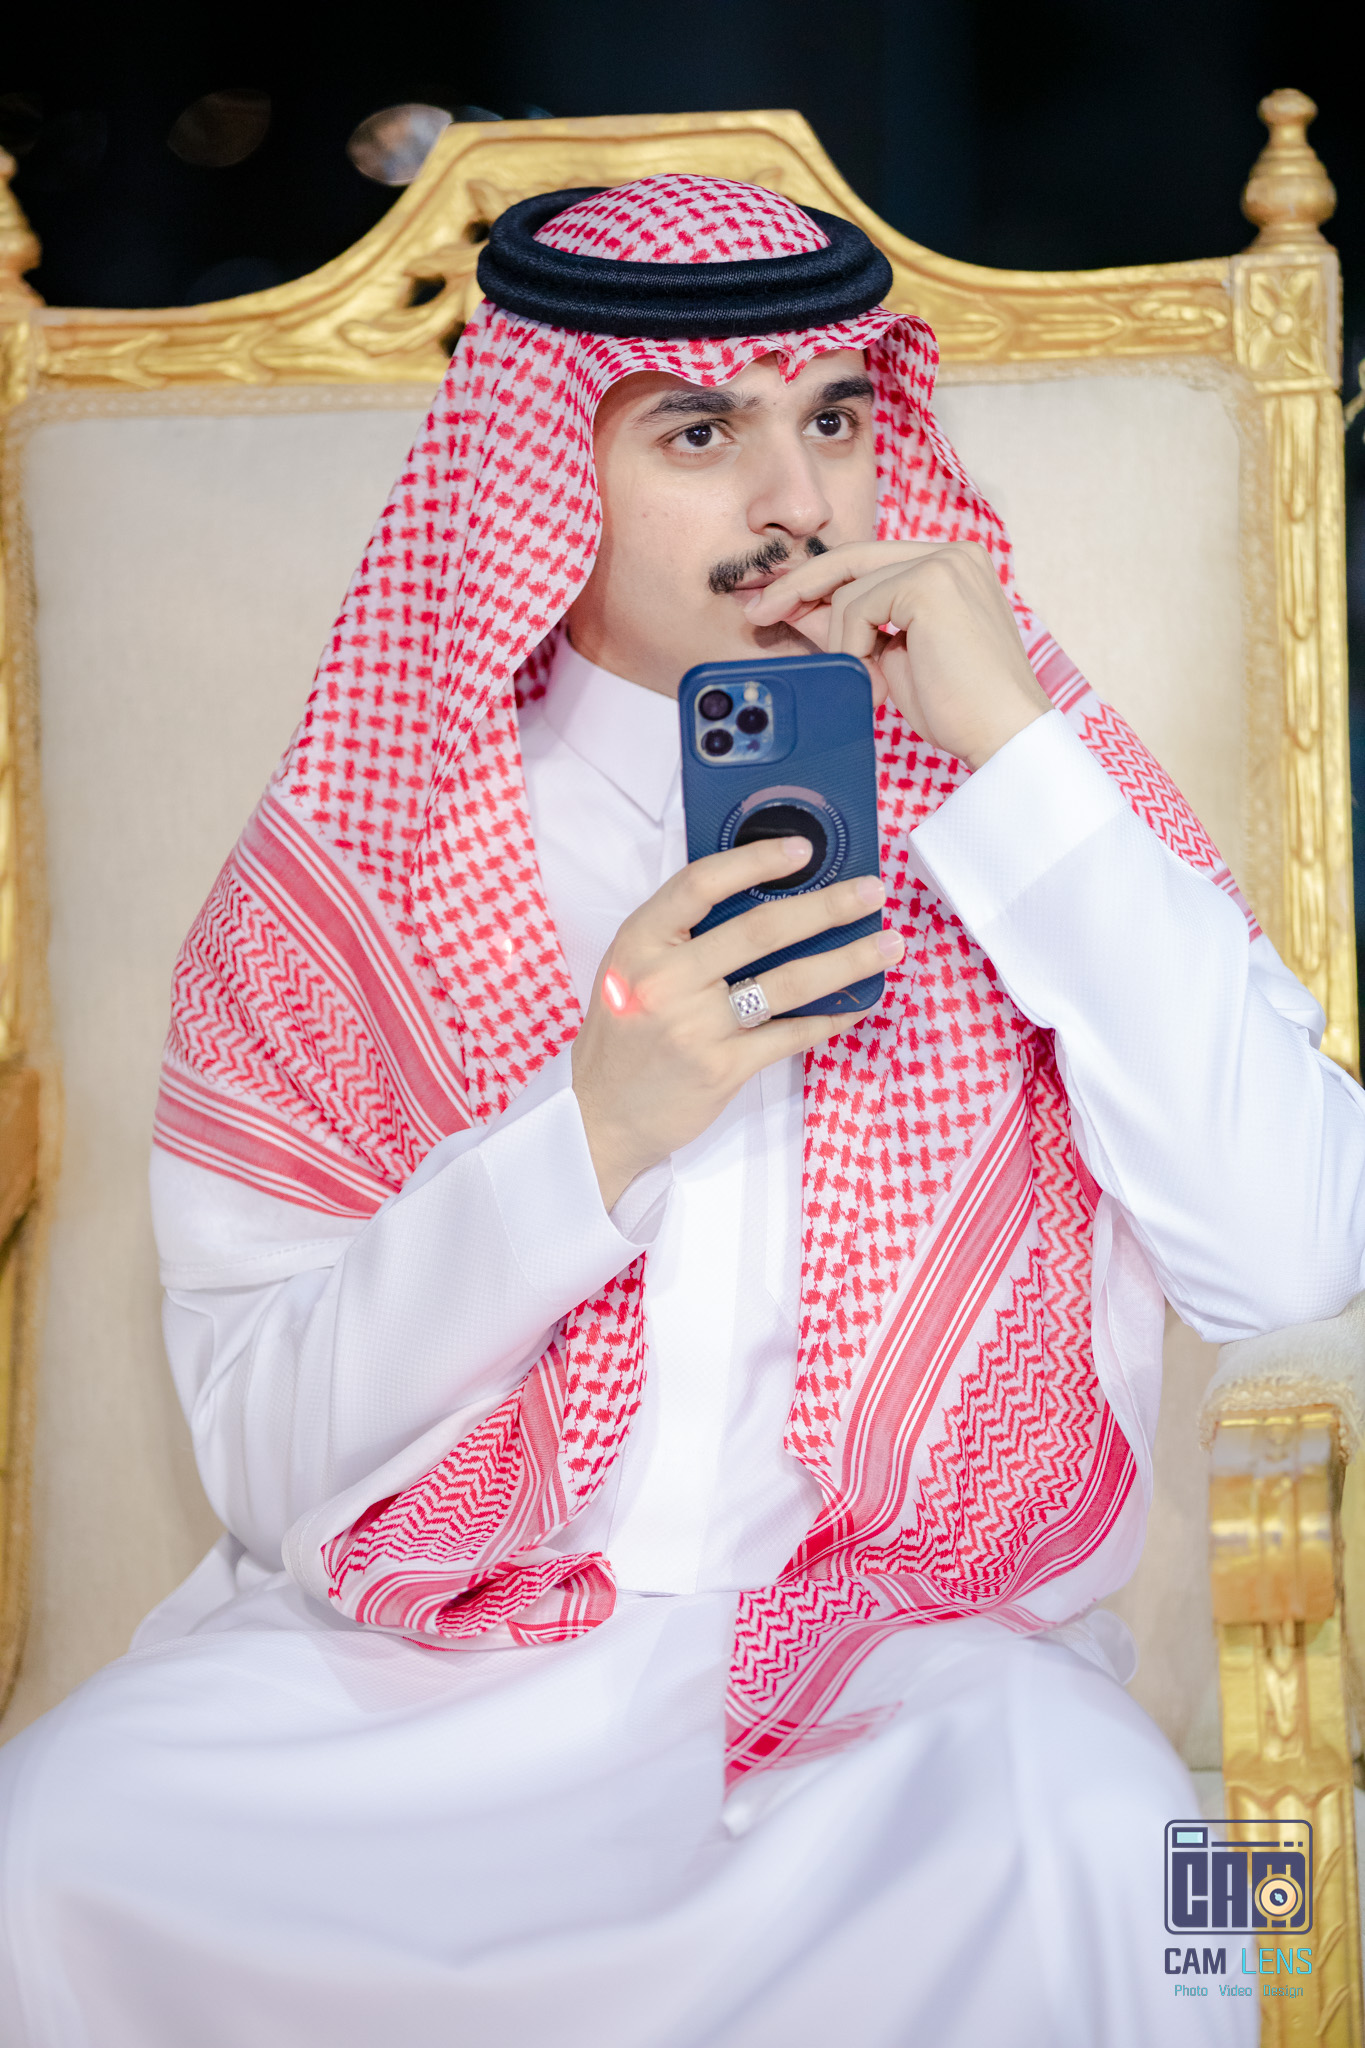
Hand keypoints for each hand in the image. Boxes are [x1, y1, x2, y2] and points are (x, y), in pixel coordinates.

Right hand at [571, 836, 903, 1208]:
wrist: (599, 1114)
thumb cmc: (624, 1033)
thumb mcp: (632, 968)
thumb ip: (683, 935)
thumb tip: (769, 897)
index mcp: (640, 942)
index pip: (701, 884)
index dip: (755, 861)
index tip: (803, 850)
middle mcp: (665, 980)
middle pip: (759, 930)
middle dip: (827, 907)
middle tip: (871, 892)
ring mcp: (695, 1027)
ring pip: (786, 983)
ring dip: (846, 961)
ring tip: (887, 945)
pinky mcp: (722, 1069)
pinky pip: (790, 1035)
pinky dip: (829, 1017)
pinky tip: (857, 1002)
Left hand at [740, 540, 1050, 769]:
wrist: (1002, 736)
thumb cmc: (959, 707)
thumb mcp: (892, 658)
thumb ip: (853, 626)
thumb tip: (798, 607)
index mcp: (951, 565)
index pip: (868, 562)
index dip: (818, 582)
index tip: (777, 605)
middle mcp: (953, 552)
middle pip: (851, 558)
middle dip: (798, 586)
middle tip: (758, 613)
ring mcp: (945, 563)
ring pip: (850, 591)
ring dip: (841, 643)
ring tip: (868, 684)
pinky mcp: (932, 582)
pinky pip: (857, 608)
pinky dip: (852, 648)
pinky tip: (874, 681)